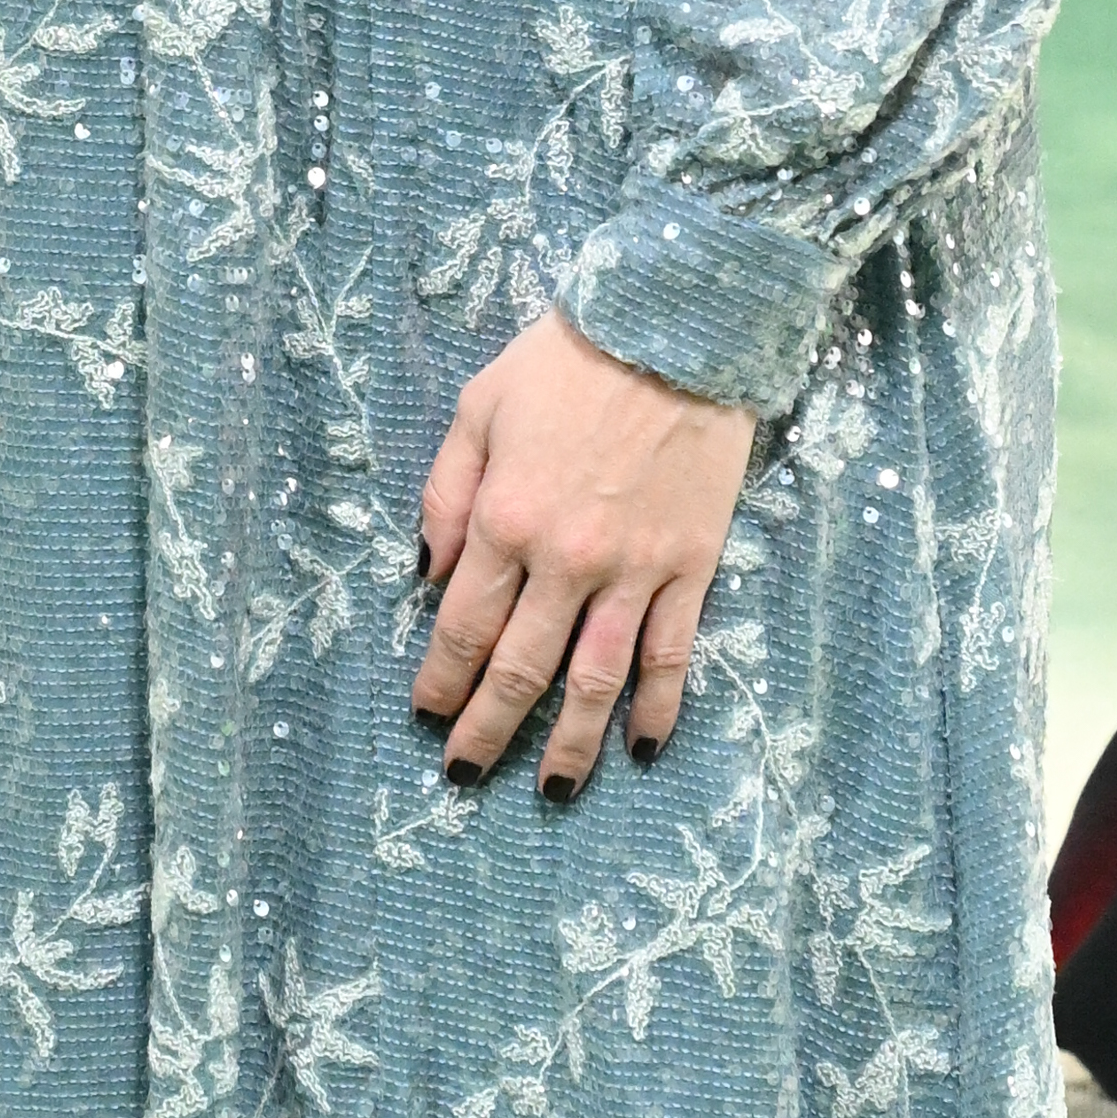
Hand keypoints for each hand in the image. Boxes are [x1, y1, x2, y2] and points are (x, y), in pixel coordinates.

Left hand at [410, 304, 752, 795]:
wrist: (675, 325)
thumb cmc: (569, 357)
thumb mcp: (479, 405)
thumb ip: (448, 491)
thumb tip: (429, 572)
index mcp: (505, 517)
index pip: (462, 625)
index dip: (441, 679)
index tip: (426, 716)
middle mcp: (565, 559)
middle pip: (520, 668)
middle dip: (487, 729)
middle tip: (464, 776)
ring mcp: (633, 569)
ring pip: (595, 680)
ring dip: (568, 745)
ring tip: (551, 792)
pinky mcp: (690, 565)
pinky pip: (672, 654)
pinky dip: (658, 708)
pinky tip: (644, 748)